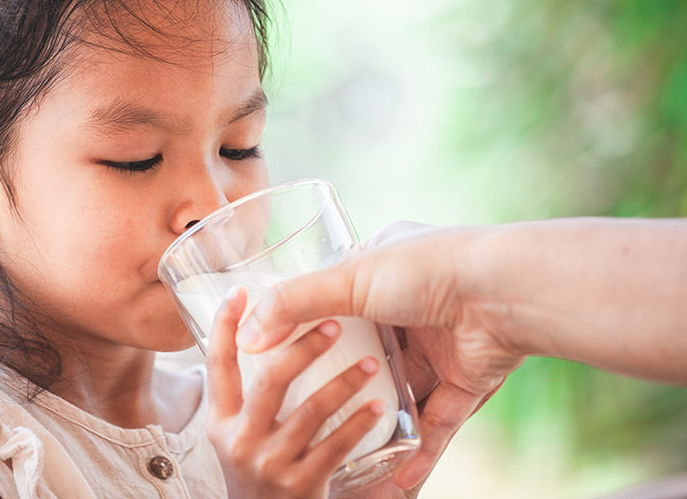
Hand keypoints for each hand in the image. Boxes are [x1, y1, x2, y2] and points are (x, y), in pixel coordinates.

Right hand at [206, 287, 387, 498]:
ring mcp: (270, 464)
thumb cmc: (266, 474)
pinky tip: (379, 406)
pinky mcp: (302, 486)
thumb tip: (265, 328)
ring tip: (371, 363)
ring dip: (344, 382)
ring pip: (311, 410)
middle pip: (271, 379)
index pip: (218, 363)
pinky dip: (361, 423)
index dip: (226, 325)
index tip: (239, 291)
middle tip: (334, 324)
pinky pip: (337, 445)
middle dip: (304, 346)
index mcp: (223, 421)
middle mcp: (240, 440)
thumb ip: (258, 393)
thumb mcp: (249, 434)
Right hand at [235, 223, 524, 488]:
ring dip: (375, 422)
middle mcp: (411, 309)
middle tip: (301, 412)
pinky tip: (392, 478)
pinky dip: (415, 452)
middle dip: (340, 382)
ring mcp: (438, 349)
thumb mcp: (347, 276)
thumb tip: (245, 336)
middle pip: (366, 353)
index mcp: (385, 272)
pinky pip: (434, 425)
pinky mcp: (462, 384)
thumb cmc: (424, 270)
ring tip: (338, 452)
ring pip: (399, 393)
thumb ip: (293, 303)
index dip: (312, 328)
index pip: (338, 301)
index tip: (280, 358)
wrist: (501, 292)